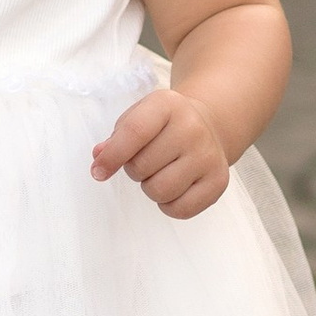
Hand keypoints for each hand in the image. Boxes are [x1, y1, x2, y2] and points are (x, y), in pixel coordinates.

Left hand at [92, 86, 231, 219]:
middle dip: (134, 170)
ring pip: (159, 191)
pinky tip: (174, 187)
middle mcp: (192, 128)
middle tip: (146, 160)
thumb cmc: (165, 124)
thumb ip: (116, 138)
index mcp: (167, 105)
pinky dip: (168, 205)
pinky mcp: (218, 181)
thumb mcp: (139, 117)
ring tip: (160, 172)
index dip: (111, 156)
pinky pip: (179, 210)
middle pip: (142, 167)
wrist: (208, 125)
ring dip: (150, 188)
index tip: (98, 172)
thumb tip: (100, 157)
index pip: (134, 132)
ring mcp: (208, 155)